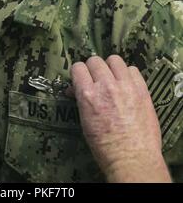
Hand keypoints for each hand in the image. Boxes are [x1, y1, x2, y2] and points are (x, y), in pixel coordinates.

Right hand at [71, 55, 170, 182]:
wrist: (132, 158)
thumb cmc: (104, 146)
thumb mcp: (85, 122)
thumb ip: (82, 99)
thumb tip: (76, 88)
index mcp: (88, 95)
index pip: (78, 67)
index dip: (79, 73)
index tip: (81, 79)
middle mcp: (106, 86)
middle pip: (95, 61)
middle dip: (93, 69)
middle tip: (96, 80)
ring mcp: (125, 86)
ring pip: (114, 60)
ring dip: (111, 68)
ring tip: (113, 79)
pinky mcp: (141, 89)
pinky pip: (133, 69)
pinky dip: (128, 74)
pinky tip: (127, 85)